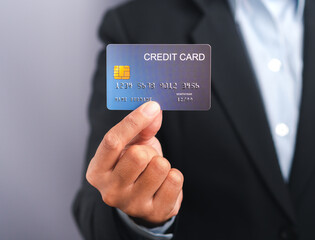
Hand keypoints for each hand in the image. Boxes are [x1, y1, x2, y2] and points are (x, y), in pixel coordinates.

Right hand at [86, 101, 183, 224]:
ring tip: (154, 172)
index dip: (134, 121)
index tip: (151, 106)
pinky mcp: (154, 213)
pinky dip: (173, 176)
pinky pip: (175, 180)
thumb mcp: (133, 145)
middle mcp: (110, 191)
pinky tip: (164, 183)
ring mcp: (131, 205)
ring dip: (162, 164)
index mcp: (98, 171)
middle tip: (147, 157)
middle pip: (138, 155)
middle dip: (149, 151)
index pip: (112, 141)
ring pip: (159, 167)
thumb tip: (154, 110)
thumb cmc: (135, 168)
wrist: (146, 199)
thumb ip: (142, 127)